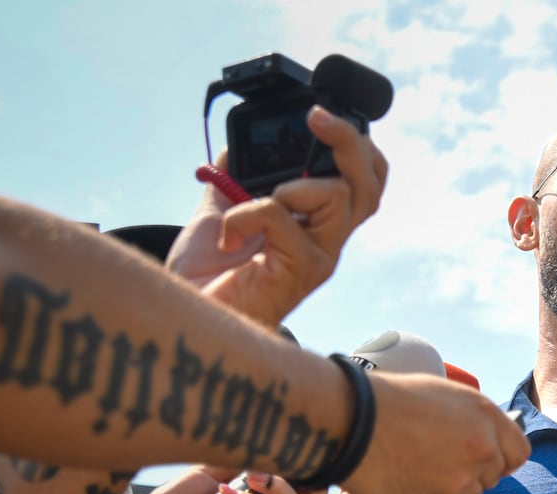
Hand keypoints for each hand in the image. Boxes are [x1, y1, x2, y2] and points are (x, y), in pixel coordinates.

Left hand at [98, 466, 321, 493]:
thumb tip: (270, 440)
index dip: (310, 476)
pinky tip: (224, 493)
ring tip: (249, 477)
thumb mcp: (211, 469)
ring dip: (274, 490)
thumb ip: (242, 457)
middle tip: (268, 468)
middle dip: (297, 481)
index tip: (300, 455)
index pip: (303, 491)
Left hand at [168, 108, 387, 326]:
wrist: (188, 314)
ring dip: (290, 187)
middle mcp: (326, 241)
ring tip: (253, 205)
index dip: (358, 146)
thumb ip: (235, 177)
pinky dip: (245, 212)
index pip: (365, 181)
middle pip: (368, 185)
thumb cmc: (207, 275)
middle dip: (348, 142)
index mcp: (316, 224)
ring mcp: (319, 258)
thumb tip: (239, 143)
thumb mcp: (221, 208)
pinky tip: (228, 232)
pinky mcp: (301, 272)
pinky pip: (282, 215)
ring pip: (337, 196)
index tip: (320, 116)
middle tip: (317, 119)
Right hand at [340, 373, 530, 493]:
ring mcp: (456, 481)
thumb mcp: (446, 395)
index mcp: (486, 418)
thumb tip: (489, 441)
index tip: (485, 458)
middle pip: (491, 478)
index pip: (519, 454)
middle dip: (471, 472)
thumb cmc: (392, 400)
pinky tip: (400, 472)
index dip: (501, 457)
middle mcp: (480, 450)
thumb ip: (476, 422)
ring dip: (448, 487)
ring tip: (416, 463)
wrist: (350, 419)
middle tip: (438, 456)